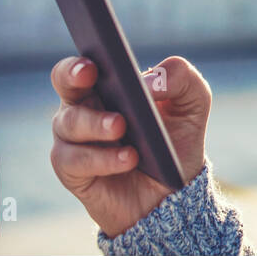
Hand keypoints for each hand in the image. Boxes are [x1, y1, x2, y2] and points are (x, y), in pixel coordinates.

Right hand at [49, 54, 210, 236]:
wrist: (172, 194)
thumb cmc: (176, 140)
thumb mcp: (193, 103)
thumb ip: (181, 78)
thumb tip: (149, 82)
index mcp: (106, 84)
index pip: (83, 64)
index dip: (81, 61)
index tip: (93, 62)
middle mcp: (83, 107)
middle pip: (63, 81)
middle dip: (72, 75)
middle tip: (91, 76)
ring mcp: (74, 139)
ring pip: (69, 122)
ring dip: (96, 123)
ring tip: (122, 126)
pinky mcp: (73, 172)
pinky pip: (75, 161)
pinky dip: (102, 158)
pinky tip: (128, 157)